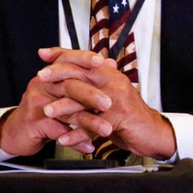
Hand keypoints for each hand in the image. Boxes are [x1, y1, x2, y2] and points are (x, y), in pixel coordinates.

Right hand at [0, 48, 109, 155]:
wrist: (16, 132)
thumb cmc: (42, 110)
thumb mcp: (63, 91)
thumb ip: (86, 77)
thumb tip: (110, 63)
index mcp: (51, 75)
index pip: (68, 60)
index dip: (85, 59)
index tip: (103, 62)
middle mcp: (43, 85)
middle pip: (70, 86)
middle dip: (92, 95)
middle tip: (109, 103)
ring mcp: (37, 104)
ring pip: (67, 112)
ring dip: (89, 122)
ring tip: (106, 129)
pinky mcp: (35, 123)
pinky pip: (59, 132)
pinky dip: (76, 141)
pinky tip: (88, 146)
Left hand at [35, 47, 176, 159]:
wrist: (152, 132)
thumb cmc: (127, 116)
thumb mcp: (109, 96)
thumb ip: (91, 86)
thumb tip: (68, 78)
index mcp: (110, 74)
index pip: (84, 59)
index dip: (63, 54)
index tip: (44, 54)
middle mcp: (114, 81)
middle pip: (83, 72)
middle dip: (58, 74)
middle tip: (40, 78)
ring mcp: (117, 99)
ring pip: (85, 99)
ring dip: (64, 106)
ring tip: (47, 111)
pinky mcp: (120, 118)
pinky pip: (93, 125)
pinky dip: (77, 134)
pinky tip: (64, 138)